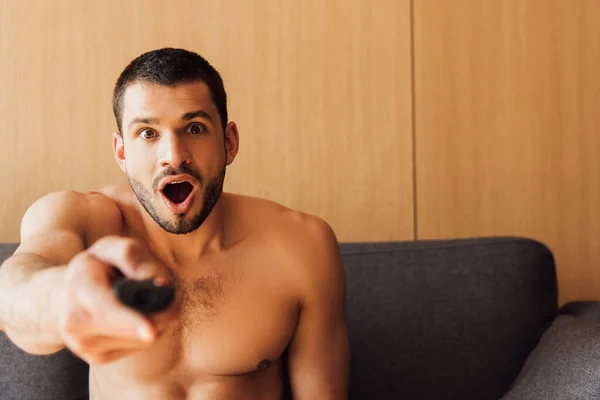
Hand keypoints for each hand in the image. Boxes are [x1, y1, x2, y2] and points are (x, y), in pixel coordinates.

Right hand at [56, 236, 178, 364]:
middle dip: (158, 317)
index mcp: (78, 286)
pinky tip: (137, 316)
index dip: (130, 321)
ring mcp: (84, 345)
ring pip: (139, 340)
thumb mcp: (110, 248)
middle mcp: (75, 321)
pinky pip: (136, 347)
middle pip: (128, 330)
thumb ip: (131, 255)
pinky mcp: (97, 358)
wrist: (63, 298)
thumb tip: (151, 280)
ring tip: (148, 301)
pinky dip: (146, 331)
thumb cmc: (96, 268)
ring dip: (156, 322)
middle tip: (172, 298)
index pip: (105, 309)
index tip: (150, 332)